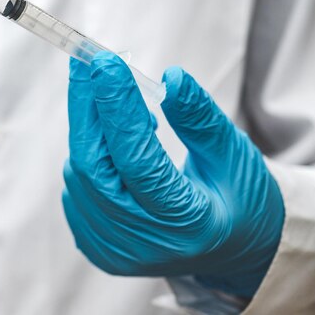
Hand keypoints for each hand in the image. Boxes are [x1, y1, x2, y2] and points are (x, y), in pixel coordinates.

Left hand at [62, 52, 284, 297]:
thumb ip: (200, 119)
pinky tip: (111, 142)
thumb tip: (170, 77)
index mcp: (189, 226)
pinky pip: (75, 191)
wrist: (234, 249)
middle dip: (87, 110)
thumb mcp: (234, 156)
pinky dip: (86, 156)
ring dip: (90, 131)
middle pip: (93, 169)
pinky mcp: (99, 247)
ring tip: (120, 106)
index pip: (138, 161)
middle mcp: (145, 246)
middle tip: (89, 66)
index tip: (105, 63)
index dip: (118, 108)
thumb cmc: (240, 199)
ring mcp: (117, 251)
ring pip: (79, 177)